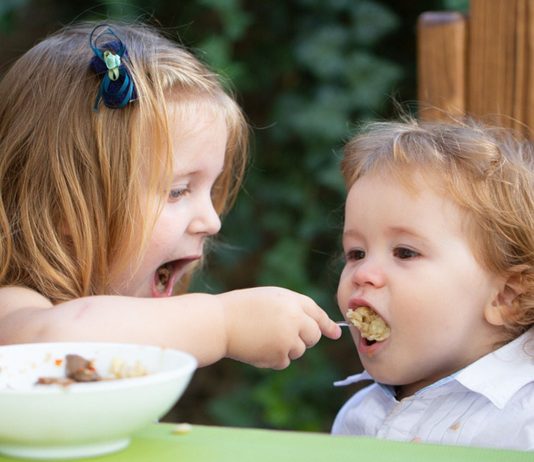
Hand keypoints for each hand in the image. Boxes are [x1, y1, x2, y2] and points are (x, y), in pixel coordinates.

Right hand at [219, 287, 340, 368]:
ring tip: (262, 337)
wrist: (219, 322)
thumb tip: (313, 328)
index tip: (335, 333)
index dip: (327, 324)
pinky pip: (284, 362)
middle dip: (305, 338)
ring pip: (299, 350)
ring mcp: (288, 338)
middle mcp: (295, 318)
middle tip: (284, 335)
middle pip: (313, 335)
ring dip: (286, 349)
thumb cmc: (240, 308)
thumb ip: (291, 309)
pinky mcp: (279, 355)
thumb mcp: (269, 299)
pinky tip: (257, 348)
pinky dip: (273, 359)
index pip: (316, 313)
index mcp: (291, 300)